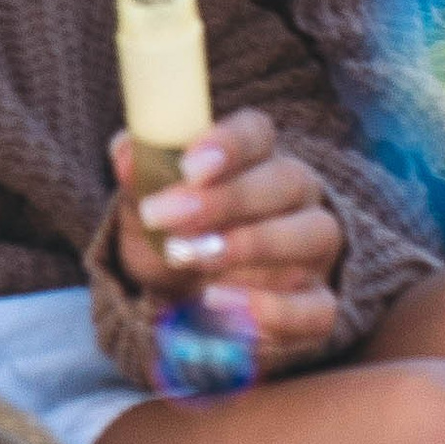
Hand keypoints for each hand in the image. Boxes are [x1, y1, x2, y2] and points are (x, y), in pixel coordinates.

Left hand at [108, 107, 345, 381]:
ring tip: (190, 262)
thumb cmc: (173, 234)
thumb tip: (126, 152)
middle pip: (288, 180)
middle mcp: (298, 195)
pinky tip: (221, 304)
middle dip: (226, 200)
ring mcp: (315, 251)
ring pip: (311, 235)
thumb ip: (140, 175)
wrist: (183, 296)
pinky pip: (318, 308)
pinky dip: (275, 311)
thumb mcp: (147, 204)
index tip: (187, 165)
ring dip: (248, 248)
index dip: (228, 143)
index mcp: (258, 155)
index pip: (257, 132)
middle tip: (167, 220)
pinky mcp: (319, 304)